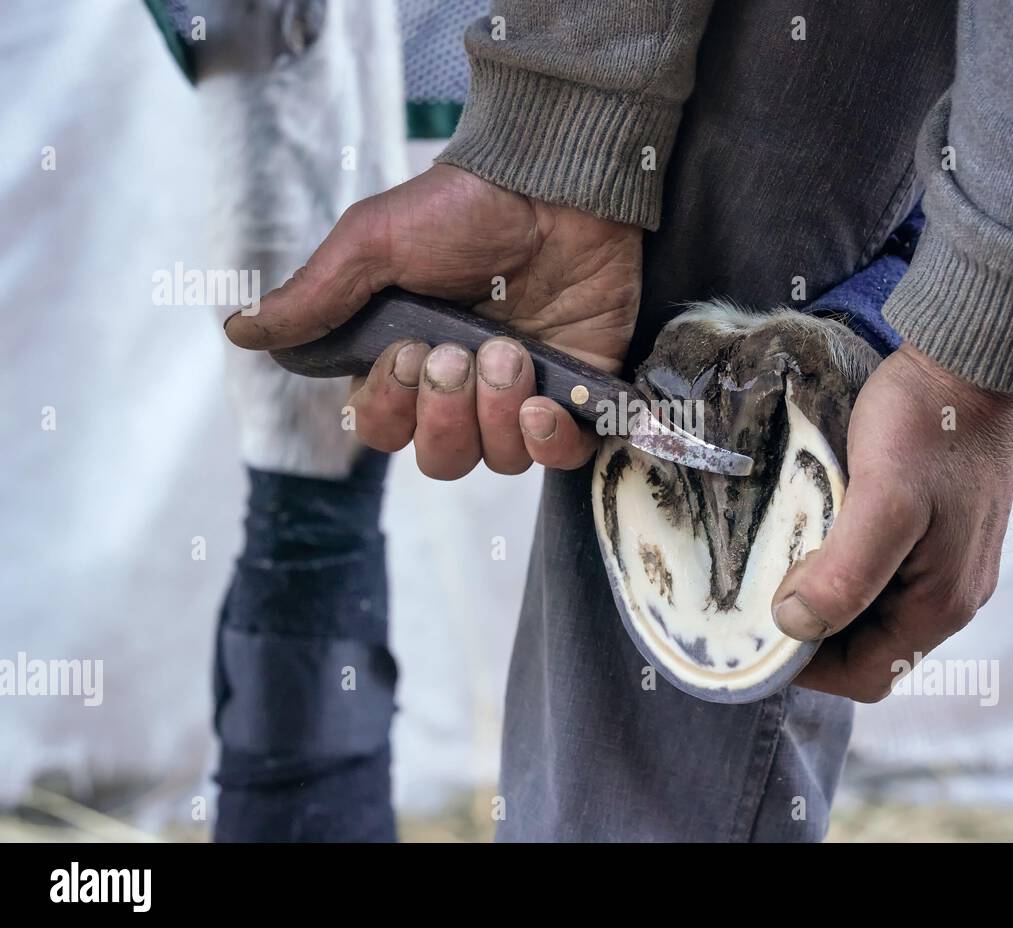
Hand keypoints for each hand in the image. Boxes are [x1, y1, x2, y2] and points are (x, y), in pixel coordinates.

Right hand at [225, 164, 641, 476]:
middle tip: (459, 353)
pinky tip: (544, 406)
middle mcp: (464, 387)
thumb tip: (239, 332)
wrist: (556, 186)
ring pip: (498, 461)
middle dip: (446, 416)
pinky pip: (561, 458)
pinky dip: (549, 444)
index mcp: (409, 359)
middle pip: (442, 459)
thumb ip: (315, 297)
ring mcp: (522, 393)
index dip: (394, 409)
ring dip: (498, 414)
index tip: (409, 353)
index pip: (384, 430)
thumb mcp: (374, 243)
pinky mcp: (577, 392)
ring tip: (510, 354)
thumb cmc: (463, 209)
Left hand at [770, 343, 1012, 701]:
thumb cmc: (929, 423)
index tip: (757, 635)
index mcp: (943, 602)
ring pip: (875, 611)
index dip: (809, 669)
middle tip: (757, 598)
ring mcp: (950, 562)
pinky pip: (886, 574)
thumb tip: (795, 624)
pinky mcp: (942, 530)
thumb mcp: (883, 499)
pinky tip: (815, 537)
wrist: (976, 357)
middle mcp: (953, 594)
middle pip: (871, 649)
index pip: (868, 676)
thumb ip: (846, 572)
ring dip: (827, 599)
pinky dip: (845, 569)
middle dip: (814, 634)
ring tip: (778, 565)